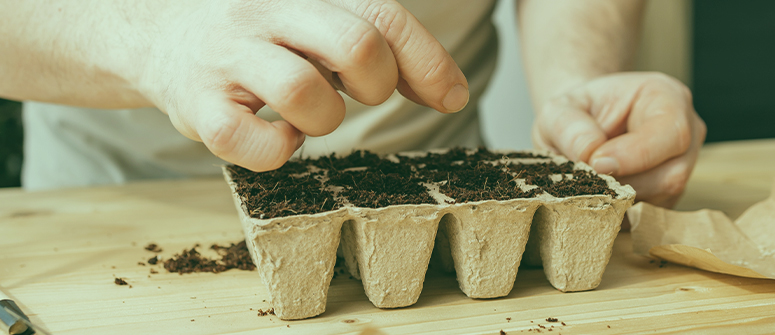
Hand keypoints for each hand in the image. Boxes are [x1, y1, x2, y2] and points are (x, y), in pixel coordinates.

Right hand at [137, 0, 468, 171]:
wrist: (156, 35)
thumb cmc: (256, 36)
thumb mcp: (313, 21)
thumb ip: (375, 45)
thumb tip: (449, 88)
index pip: (383, 15)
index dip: (428, 60)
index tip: (452, 96)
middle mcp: (267, 12)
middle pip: (356, 45)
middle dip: (377, 85)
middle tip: (358, 94)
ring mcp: (229, 56)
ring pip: (307, 94)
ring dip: (323, 120)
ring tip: (303, 113)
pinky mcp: (198, 103)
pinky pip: (255, 142)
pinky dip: (278, 150)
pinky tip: (273, 135)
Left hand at [532, 72, 706, 207]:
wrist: (576, 130)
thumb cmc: (574, 113)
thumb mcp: (559, 111)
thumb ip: (570, 128)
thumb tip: (590, 154)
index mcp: (666, 97)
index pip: (671, 132)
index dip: (636, 154)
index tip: (596, 163)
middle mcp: (685, 133)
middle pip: (672, 174)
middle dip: (623, 182)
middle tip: (584, 178)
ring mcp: (680, 168)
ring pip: (660, 200)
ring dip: (618, 199)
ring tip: (586, 183)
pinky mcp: (667, 196)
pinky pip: (648, 215)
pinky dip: (619, 212)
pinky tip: (596, 196)